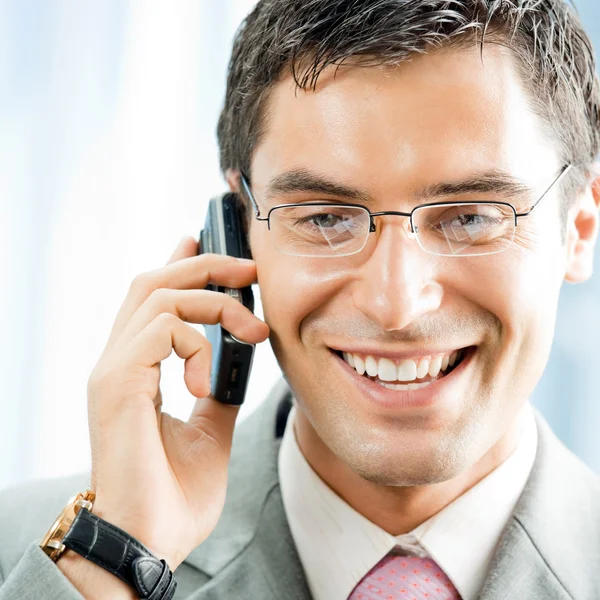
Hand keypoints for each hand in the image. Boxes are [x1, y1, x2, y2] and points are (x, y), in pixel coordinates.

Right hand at [86, 237, 269, 569]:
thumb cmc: (173, 497)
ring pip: (159, 294)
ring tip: (251, 329)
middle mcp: (119, 363)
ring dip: (214, 302)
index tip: (201, 239)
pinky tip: (205, 383)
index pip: (153, 301)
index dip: (178, 263)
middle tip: (248, 270)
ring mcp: (113, 371)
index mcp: (138, 372)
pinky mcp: (116, 383)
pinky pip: (162, 329)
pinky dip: (197, 343)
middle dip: (204, 265)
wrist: (148, 545)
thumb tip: (236, 365)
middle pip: (153, 282)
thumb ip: (217, 393)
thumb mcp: (210, 432)